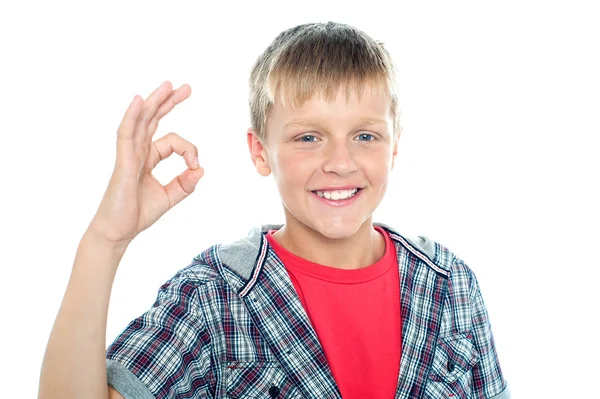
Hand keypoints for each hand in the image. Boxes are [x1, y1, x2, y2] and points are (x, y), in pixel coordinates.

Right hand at [88, 81, 203, 246]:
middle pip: (153, 118)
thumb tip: (201, 170)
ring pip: (141, 120)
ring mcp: (128, 155)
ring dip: (154, 101)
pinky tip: (139, 101)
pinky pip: (126, 134)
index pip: (173, 141)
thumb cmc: (136, 214)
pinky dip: (132, 116)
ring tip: (168, 85)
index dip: (189, 149)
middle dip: (169, 101)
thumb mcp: (169, 197)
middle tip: (186, 87)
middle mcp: (138, 151)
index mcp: (148, 157)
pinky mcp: (123, 163)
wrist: (118, 232)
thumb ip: (185, 184)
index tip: (196, 165)